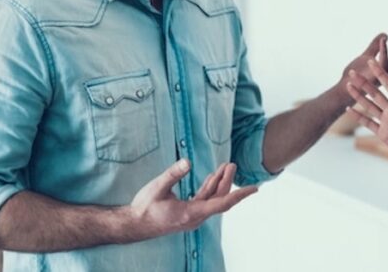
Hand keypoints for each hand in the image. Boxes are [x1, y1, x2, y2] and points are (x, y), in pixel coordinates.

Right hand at [129, 160, 256, 238]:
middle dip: (228, 181)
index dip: (239, 195)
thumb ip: (172, 174)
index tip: (254, 189)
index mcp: (191, 213)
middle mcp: (195, 217)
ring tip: (226, 166)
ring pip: (212, 199)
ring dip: (219, 183)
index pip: (221, 203)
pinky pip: (204, 200)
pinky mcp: (188, 213)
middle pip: (219, 199)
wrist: (133, 225)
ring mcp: (192, 216)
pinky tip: (213, 176)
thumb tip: (187, 162)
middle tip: (232, 164)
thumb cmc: (144, 208)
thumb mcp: (157, 188)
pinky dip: (210, 187)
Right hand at [346, 59, 387, 161]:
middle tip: (353, 72)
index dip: (380, 73)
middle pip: (375, 93)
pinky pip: (368, 123)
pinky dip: (358, 116)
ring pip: (369, 106)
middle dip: (364, 83)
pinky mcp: (383, 133)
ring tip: (348, 86)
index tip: (372, 61)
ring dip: (358, 96)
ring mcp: (387, 121)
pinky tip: (348, 108)